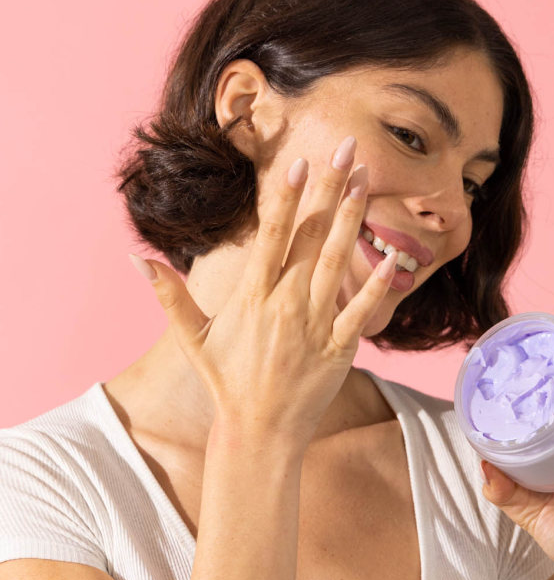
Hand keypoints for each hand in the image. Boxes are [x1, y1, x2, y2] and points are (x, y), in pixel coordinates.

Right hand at [129, 136, 399, 446]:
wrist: (258, 430)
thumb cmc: (226, 381)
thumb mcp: (192, 338)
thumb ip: (169, 295)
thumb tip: (134, 258)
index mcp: (252, 295)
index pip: (272, 235)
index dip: (287, 196)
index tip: (299, 161)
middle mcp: (285, 303)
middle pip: (311, 236)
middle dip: (329, 189)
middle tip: (346, 148)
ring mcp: (314, 324)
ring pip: (338, 262)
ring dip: (352, 219)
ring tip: (365, 181)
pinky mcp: (338, 348)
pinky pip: (360, 311)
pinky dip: (376, 285)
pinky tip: (392, 257)